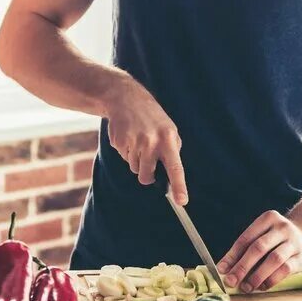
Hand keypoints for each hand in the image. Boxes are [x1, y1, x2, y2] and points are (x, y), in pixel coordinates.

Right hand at [103, 75, 187, 203]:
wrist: (126, 99)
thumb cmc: (152, 117)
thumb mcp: (169, 129)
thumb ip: (172, 150)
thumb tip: (171, 177)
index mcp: (167, 139)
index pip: (175, 167)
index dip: (179, 186)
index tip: (182, 201)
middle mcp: (151, 142)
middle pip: (146, 176)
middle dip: (146, 175)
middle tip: (147, 160)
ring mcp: (133, 142)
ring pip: (134, 168)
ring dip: (136, 160)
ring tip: (138, 140)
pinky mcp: (119, 142)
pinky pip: (123, 158)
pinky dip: (126, 151)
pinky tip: (128, 136)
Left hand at [217, 211, 301, 292]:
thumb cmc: (276, 239)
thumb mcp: (262, 236)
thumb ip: (244, 250)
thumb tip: (224, 269)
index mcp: (267, 219)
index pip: (246, 238)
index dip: (232, 255)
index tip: (222, 270)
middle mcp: (282, 228)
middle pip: (258, 248)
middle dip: (242, 266)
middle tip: (231, 281)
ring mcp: (295, 242)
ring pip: (274, 259)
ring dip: (257, 275)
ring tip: (246, 287)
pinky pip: (286, 269)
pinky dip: (272, 279)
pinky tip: (262, 286)